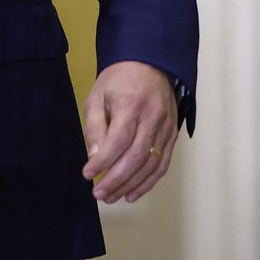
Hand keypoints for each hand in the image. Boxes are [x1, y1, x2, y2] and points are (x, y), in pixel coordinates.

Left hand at [81, 61, 178, 203]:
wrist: (150, 62)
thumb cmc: (119, 79)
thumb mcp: (98, 95)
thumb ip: (95, 126)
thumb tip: (95, 157)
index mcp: (131, 104)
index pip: (118, 140)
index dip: (103, 162)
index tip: (87, 174)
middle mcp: (152, 117)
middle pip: (135, 156)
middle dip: (115, 180)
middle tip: (99, 194)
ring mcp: (166, 126)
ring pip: (150, 164)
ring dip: (131, 185)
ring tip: (112, 197)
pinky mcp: (172, 133)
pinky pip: (163, 163)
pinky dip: (149, 182)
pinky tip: (133, 193)